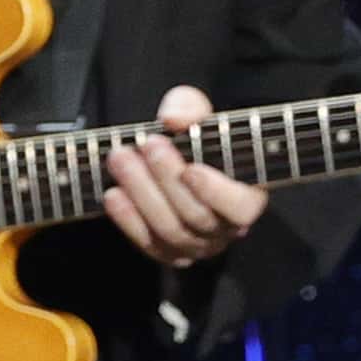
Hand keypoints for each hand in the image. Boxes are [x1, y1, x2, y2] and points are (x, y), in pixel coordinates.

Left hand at [103, 87, 264, 269]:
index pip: (241, 207)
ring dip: (142, 194)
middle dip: (167, 179)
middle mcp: (226, 228)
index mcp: (247, 196)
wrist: (175, 159)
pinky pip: (149, 244)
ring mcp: (197, 245)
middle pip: (197, 216)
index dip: (217, 193)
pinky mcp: (169, 252)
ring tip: (121, 159)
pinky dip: (129, 220)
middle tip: (147, 145)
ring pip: (171, 231)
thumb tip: (173, 119)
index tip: (191, 170)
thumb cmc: (196, 137)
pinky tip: (113, 194)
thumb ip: (191, 108)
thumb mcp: (197, 112)